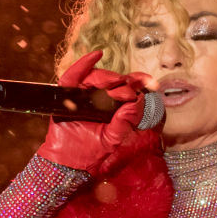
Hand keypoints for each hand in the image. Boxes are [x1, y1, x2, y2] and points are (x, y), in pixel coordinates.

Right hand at [36, 50, 150, 174]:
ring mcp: (81, 94)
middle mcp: (97, 97)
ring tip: (115, 82)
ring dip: (107, 76)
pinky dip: (83, 64)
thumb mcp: (113, 138)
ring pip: (95, 76)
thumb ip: (125, 122)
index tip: (151, 81)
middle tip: (130, 87)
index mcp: (111, 106)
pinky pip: (73, 76)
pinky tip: (96, 55)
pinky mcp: (65, 94)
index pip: (126, 89)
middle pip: (112, 80)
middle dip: (123, 81)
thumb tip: (139, 101)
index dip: (139, 82)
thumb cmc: (90, 151)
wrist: (68, 162)